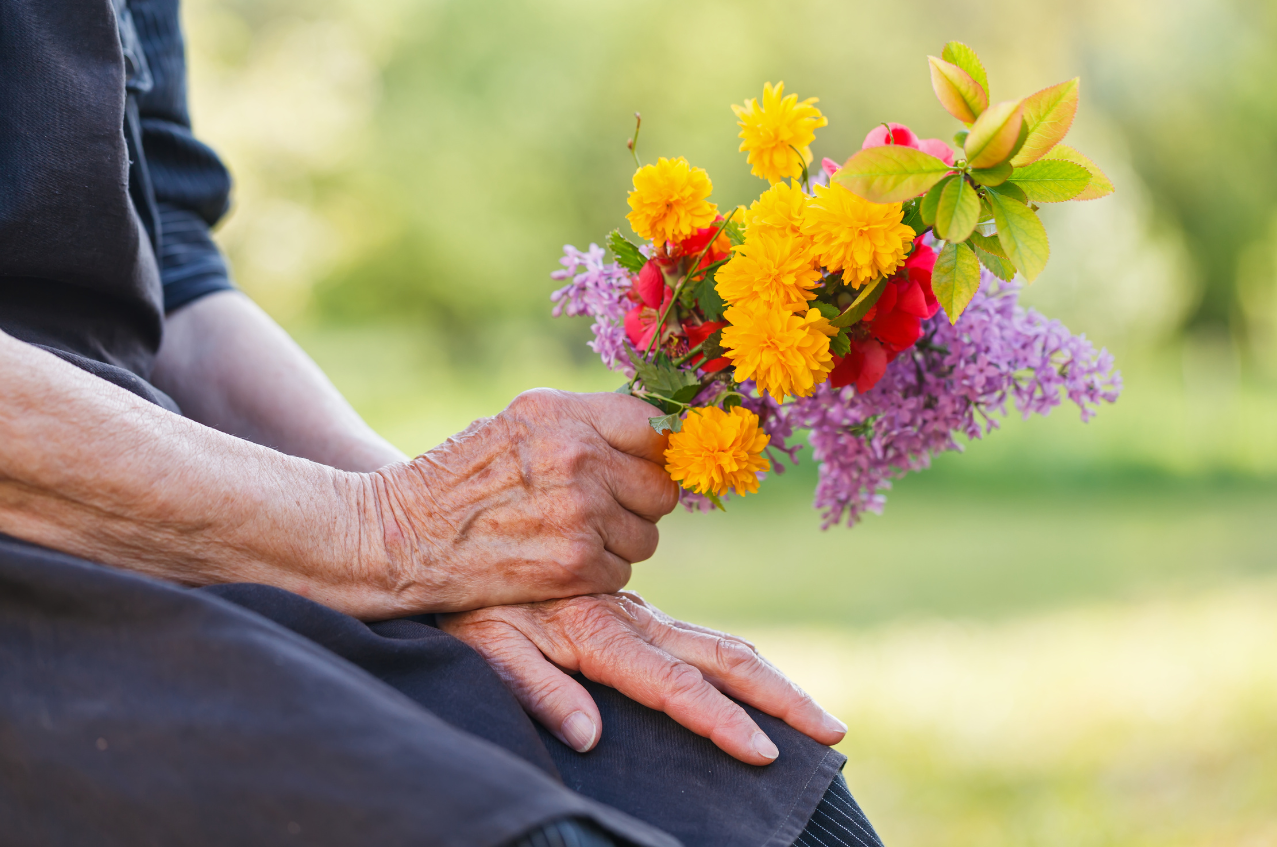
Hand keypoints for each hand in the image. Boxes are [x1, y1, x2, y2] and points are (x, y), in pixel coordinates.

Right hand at [363, 390, 678, 615]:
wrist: (400, 537)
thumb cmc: (457, 481)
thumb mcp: (515, 424)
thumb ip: (583, 425)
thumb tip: (656, 436)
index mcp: (562, 412)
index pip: (652, 425)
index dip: (654, 452)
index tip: (642, 467)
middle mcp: (577, 454)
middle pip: (660, 487)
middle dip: (638, 504)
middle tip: (599, 511)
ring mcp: (580, 510)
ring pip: (646, 535)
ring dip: (618, 544)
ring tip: (568, 536)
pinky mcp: (576, 564)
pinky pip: (622, 573)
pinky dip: (596, 576)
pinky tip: (556, 564)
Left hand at [438, 592, 846, 765]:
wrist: (458, 536)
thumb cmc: (467, 601)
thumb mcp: (486, 643)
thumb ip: (534, 686)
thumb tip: (588, 737)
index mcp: (597, 631)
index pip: (673, 684)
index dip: (721, 721)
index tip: (766, 752)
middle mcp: (629, 618)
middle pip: (720, 659)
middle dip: (779, 697)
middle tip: (830, 732)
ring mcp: (636, 612)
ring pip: (718, 645)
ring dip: (772, 679)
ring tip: (816, 715)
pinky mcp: (631, 610)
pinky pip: (698, 636)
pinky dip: (741, 660)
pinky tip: (761, 681)